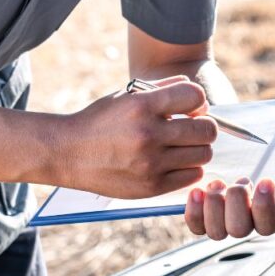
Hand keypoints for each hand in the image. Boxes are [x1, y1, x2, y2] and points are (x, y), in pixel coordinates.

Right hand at [58, 76, 216, 198]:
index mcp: (141, 106)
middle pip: (207, 130)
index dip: (198, 101)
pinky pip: (192, 176)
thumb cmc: (100, 121)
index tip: (190, 108)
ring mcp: (151, 163)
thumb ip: (162, 89)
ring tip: (181, 146)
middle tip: (191, 128)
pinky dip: (189, 168)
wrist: (67, 153)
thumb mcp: (126, 96)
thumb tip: (197, 94)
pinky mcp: (151, 186)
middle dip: (203, 126)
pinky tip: (175, 162)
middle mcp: (148, 134)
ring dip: (197, 149)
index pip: (195, 96)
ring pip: (203, 154)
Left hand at [185, 177, 274, 239]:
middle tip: (237, 184)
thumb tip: (271, 182)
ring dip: (215, 204)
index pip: (268, 225)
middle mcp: (244, 230)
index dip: (265, 205)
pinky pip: (196, 226)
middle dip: (236, 201)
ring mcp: (223, 229)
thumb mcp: (269, 185)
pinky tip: (197, 192)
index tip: (266, 181)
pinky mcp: (204, 225)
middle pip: (239, 229)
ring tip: (218, 184)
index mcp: (266, 222)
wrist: (239, 189)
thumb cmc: (257, 187)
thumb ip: (272, 187)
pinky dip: (194, 209)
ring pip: (216, 231)